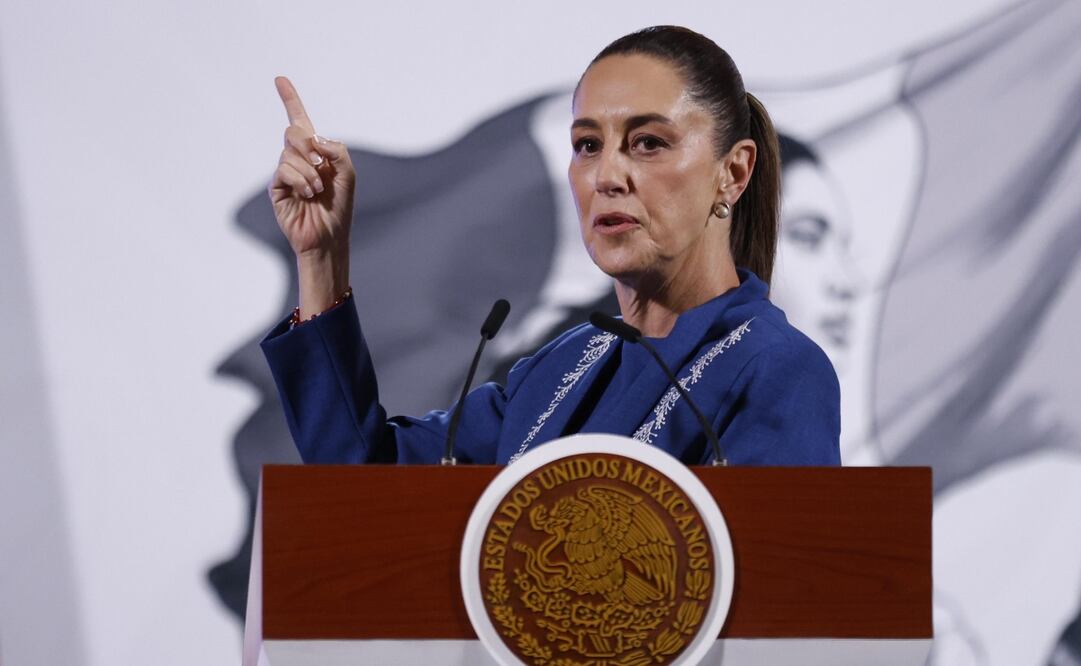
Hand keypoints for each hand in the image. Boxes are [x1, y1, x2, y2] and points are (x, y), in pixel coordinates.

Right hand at [269, 77, 354, 314]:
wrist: (329, 236)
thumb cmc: (339, 206)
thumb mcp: (347, 173)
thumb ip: (336, 149)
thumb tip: (312, 137)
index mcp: (315, 152)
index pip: (300, 120)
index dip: (290, 99)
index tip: (280, 79)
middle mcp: (298, 158)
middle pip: (294, 131)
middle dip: (309, 145)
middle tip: (321, 167)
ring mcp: (285, 172)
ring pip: (290, 152)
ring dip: (309, 171)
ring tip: (317, 191)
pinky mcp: (277, 187)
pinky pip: (284, 170)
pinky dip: (301, 180)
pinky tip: (308, 195)